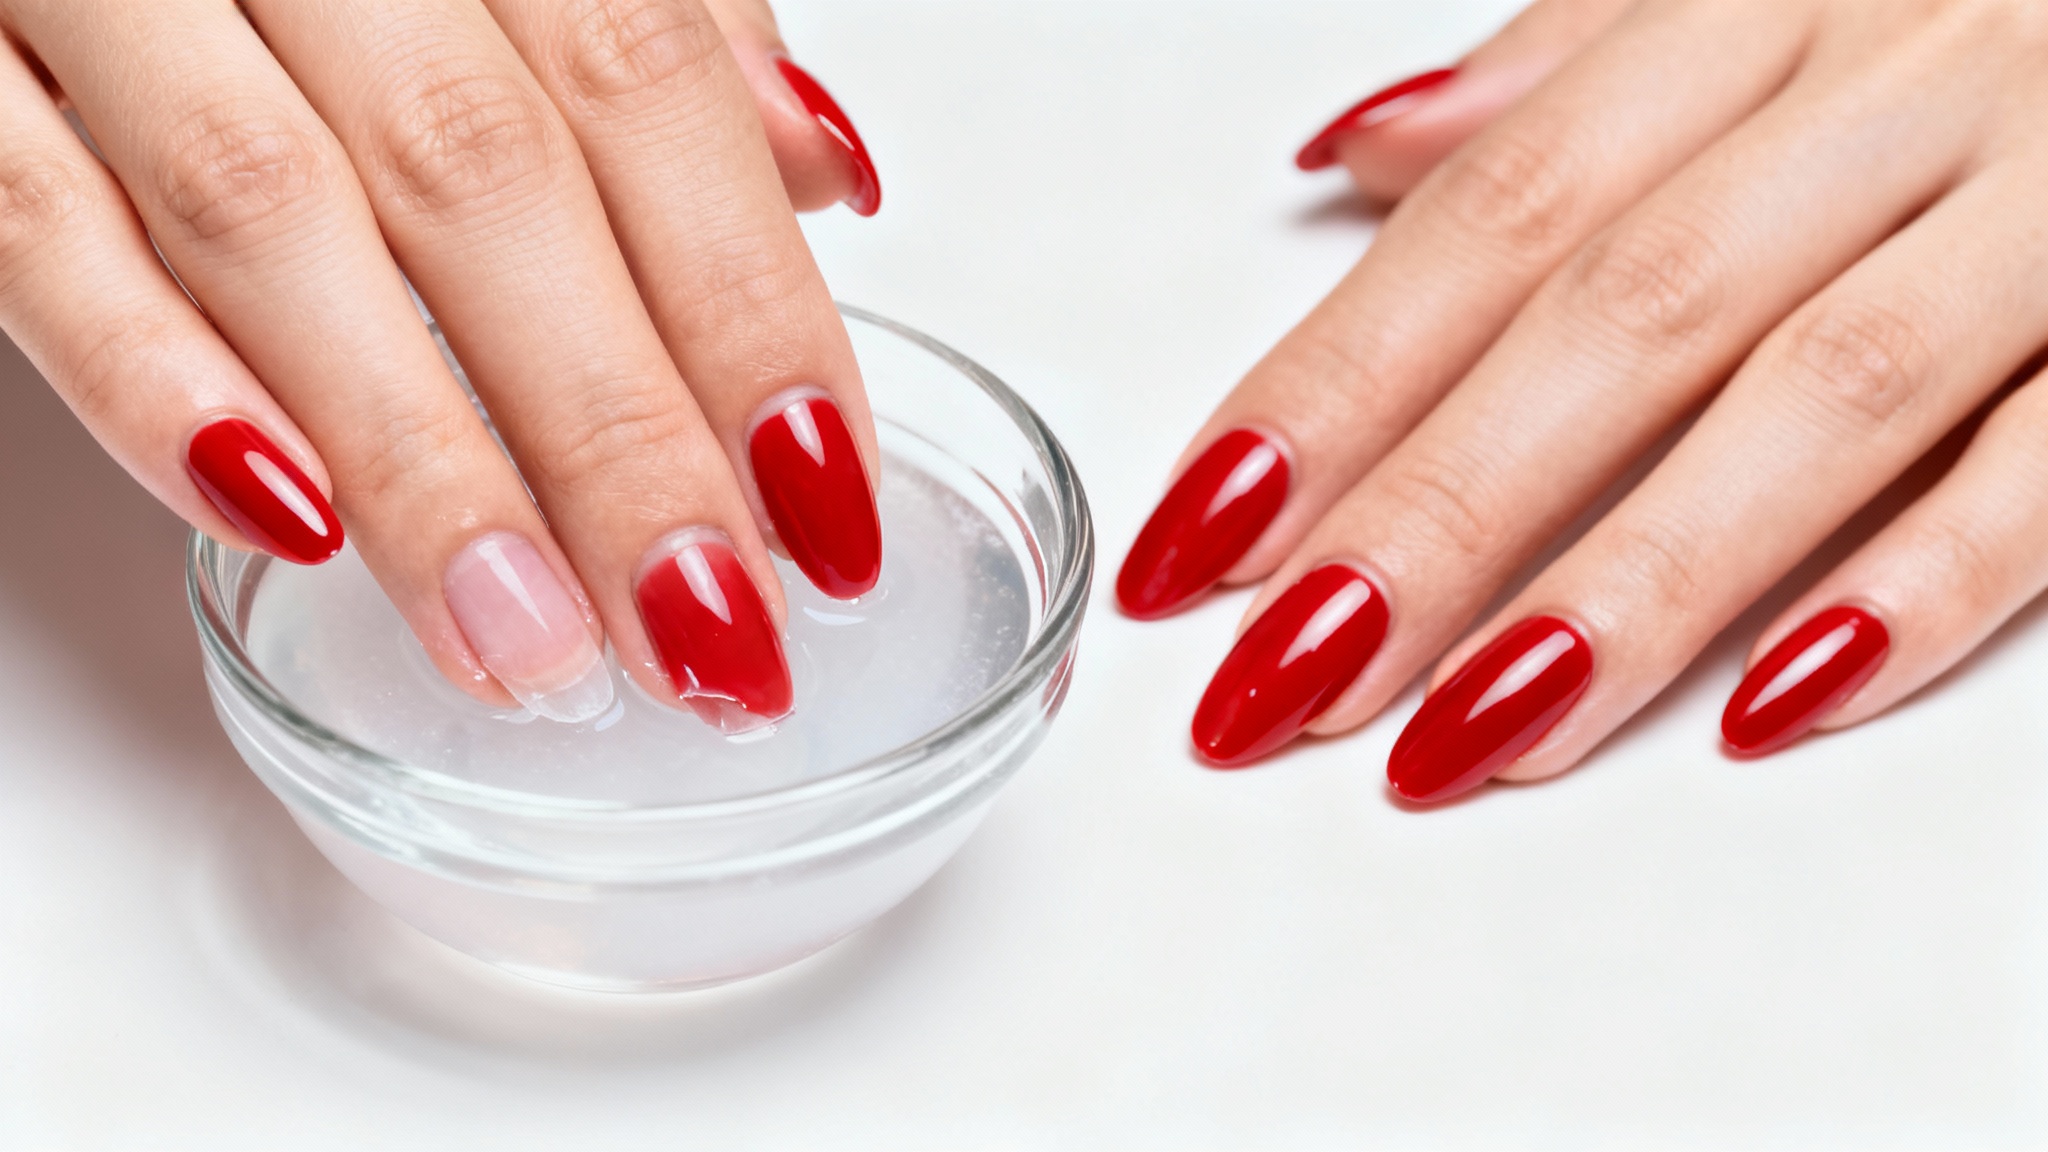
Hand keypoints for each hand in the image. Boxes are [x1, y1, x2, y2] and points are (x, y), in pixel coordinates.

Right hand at [0, 0, 884, 730]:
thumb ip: (655, 23)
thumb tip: (819, 169)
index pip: (643, 80)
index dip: (745, 302)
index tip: (825, 505)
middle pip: (484, 174)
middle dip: (613, 428)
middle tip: (704, 632)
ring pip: (268, 213)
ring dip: (418, 455)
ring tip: (528, 645)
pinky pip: (24, 218)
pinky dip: (148, 371)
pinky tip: (284, 521)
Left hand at [1121, 0, 2047, 799]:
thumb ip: (1570, 65)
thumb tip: (1365, 151)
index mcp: (1759, 5)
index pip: (1494, 219)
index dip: (1332, 386)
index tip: (1201, 543)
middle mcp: (1898, 82)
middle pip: (1618, 318)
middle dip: (1433, 516)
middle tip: (1280, 681)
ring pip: (1813, 395)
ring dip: (1625, 585)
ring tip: (1457, 736)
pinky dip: (1927, 576)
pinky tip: (1772, 699)